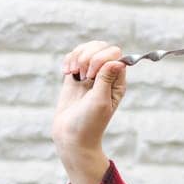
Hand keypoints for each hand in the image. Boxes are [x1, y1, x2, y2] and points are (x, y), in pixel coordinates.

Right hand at [54, 40, 126, 155]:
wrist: (71, 136)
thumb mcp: (100, 101)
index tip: (91, 76)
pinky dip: (68, 60)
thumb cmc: (89, 123)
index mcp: (117, 82)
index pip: (115, 54)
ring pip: (86, 48)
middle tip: (82, 75)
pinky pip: (73, 56)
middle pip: (101, 47)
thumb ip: (106, 79)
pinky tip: (66, 73)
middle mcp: (105, 76)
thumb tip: (117, 60)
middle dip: (88, 55)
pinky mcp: (75, 76)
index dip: (101, 58)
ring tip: (73, 73)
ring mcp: (90, 75)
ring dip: (77, 56)